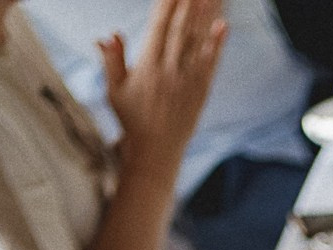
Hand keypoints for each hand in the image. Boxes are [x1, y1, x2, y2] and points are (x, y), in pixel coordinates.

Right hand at [101, 0, 226, 172]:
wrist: (156, 152)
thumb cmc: (131, 120)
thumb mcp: (114, 91)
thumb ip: (112, 61)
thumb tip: (109, 35)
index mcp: (146, 66)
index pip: (158, 27)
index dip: (166, 5)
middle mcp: (169, 70)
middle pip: (180, 28)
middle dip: (187, 3)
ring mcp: (187, 80)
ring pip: (197, 41)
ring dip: (203, 16)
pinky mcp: (201, 91)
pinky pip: (211, 64)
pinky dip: (217, 44)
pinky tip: (223, 26)